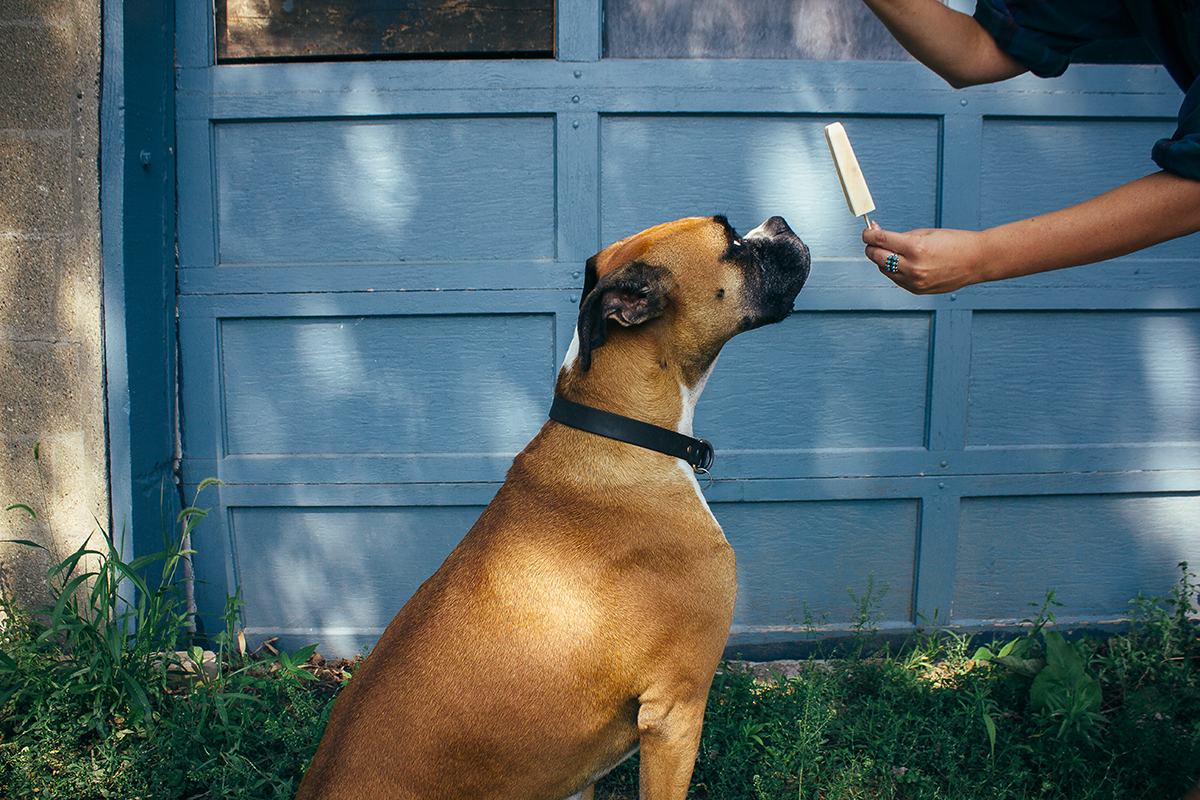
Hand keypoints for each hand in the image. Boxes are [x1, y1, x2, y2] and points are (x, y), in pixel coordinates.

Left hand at [863, 222, 988, 294]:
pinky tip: (900, 262)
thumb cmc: (954, 243)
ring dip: (881, 259)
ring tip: (890, 251)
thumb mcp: (925, 233)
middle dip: (871, 247)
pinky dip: (893, 270)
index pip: (880, 241)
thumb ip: (899, 236)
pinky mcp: (917, 290)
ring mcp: (915, 281)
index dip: (868, 235)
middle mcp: (913, 267)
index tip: (866, 232)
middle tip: (873, 241)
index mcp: (915, 248)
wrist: (977, 261)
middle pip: (877, 257)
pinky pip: (895, 279)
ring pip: (884, 270)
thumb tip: (877, 234)